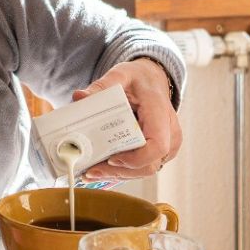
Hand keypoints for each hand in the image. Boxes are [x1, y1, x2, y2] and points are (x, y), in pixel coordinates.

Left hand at [74, 58, 180, 180]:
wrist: (153, 81)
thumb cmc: (139, 79)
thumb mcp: (121, 75)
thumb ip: (101, 86)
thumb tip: (79, 97)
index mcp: (161, 113)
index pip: (157, 145)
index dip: (135, 159)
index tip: (112, 159)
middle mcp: (170, 133)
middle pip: (149, 164)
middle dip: (119, 172)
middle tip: (91, 171)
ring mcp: (168, 145)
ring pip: (145, 170)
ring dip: (119, 175)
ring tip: (91, 172)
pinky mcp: (160, 152)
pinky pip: (143, 167)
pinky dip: (123, 171)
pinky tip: (102, 169)